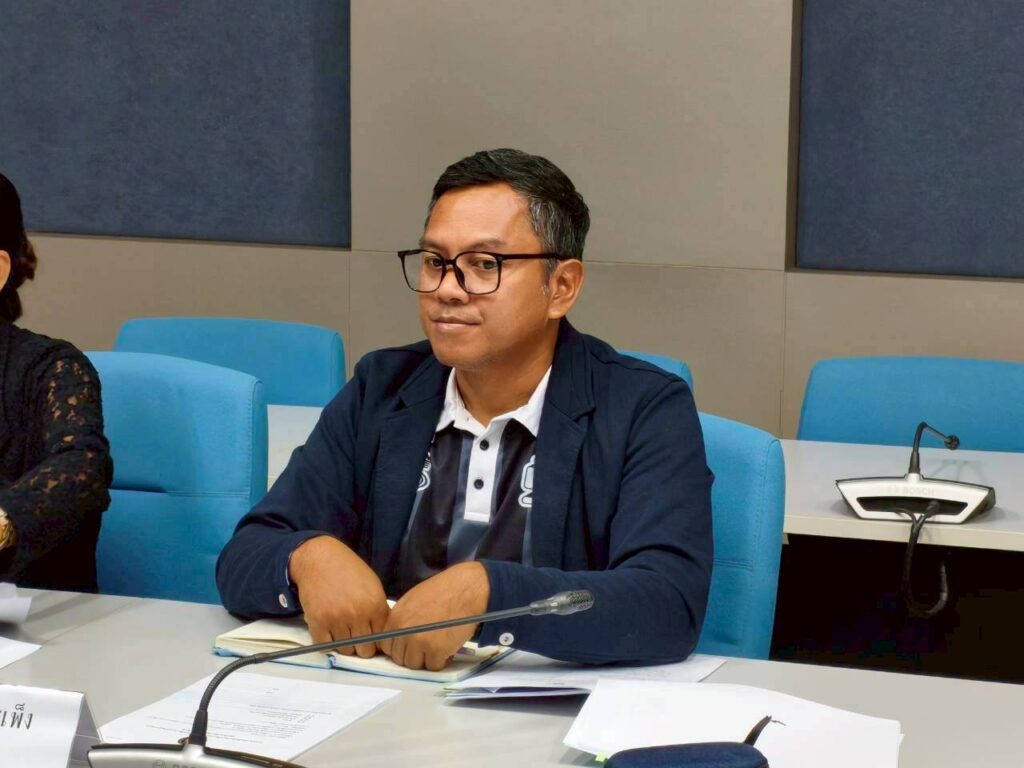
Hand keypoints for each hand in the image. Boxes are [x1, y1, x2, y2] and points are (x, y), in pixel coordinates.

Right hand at [288, 536, 389, 658]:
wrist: (320, 558)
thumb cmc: (348, 570)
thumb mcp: (373, 586)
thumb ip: (380, 610)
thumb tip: (384, 634)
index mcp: (375, 605)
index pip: (382, 639)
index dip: (378, 641)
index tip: (371, 638)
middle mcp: (358, 615)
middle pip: (365, 650)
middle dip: (362, 646)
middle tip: (355, 635)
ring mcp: (337, 620)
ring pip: (346, 650)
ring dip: (344, 644)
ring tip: (341, 629)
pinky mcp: (317, 622)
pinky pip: (325, 646)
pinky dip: (327, 642)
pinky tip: (328, 630)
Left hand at [379, 561, 489, 670]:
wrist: (466, 588)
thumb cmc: (443, 591)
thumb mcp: (413, 601)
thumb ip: (402, 621)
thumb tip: (400, 638)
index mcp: (395, 618)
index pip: (386, 646)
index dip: (400, 647)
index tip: (411, 645)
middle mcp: (403, 631)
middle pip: (399, 658)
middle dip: (413, 655)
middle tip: (428, 646)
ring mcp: (419, 642)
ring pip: (415, 665)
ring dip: (426, 659)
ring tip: (438, 646)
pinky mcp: (436, 650)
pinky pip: (433, 666)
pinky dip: (442, 660)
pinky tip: (448, 648)